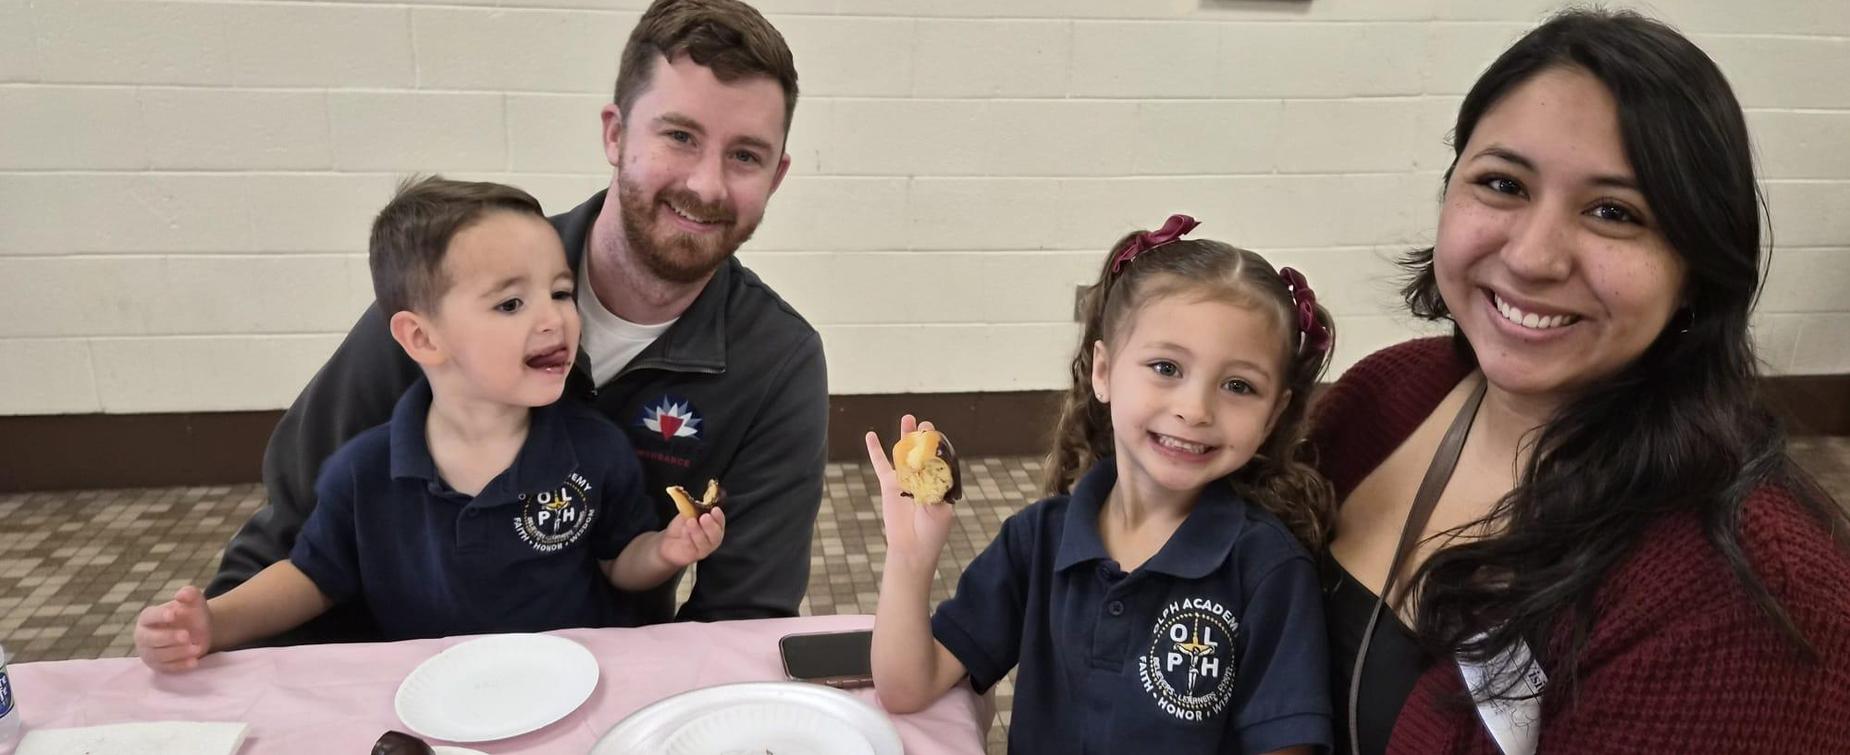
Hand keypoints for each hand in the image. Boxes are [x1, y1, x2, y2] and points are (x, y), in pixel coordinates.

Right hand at [135, 585, 212, 671]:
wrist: (199, 632)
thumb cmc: (191, 615)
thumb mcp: (194, 602)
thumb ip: (190, 594)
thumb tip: (182, 594)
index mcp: (148, 617)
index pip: (150, 617)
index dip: (160, 616)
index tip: (174, 614)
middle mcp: (144, 636)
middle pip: (150, 639)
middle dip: (168, 637)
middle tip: (186, 635)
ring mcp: (150, 653)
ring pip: (159, 655)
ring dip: (178, 652)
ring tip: (196, 647)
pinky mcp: (159, 666)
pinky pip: (168, 668)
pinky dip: (181, 666)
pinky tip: (194, 662)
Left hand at [657, 508, 725, 567]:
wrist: (669, 541)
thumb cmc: (683, 526)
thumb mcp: (688, 513)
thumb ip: (695, 508)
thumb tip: (698, 502)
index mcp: (714, 526)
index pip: (720, 523)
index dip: (719, 517)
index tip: (715, 510)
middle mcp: (711, 539)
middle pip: (716, 535)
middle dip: (711, 526)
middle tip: (705, 517)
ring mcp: (703, 549)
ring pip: (705, 543)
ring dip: (698, 532)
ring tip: (691, 522)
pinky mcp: (693, 556)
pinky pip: (693, 548)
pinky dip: (689, 539)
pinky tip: (684, 531)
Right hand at [865, 415, 956, 574]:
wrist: (912, 548)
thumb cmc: (932, 532)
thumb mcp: (941, 510)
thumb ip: (936, 490)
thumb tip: (931, 471)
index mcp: (940, 483)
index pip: (940, 459)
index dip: (938, 445)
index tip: (936, 434)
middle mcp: (924, 478)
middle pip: (923, 451)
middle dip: (924, 436)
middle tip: (923, 423)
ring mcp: (906, 480)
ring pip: (904, 453)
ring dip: (905, 435)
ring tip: (908, 418)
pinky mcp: (889, 485)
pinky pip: (881, 464)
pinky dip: (875, 450)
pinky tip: (871, 435)